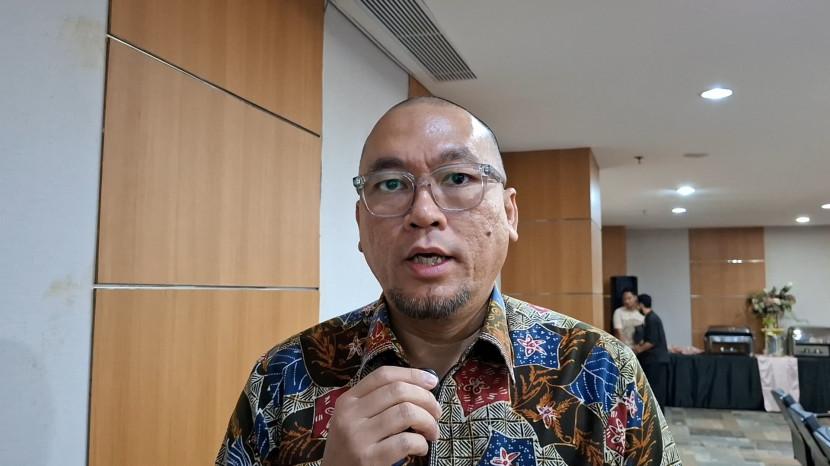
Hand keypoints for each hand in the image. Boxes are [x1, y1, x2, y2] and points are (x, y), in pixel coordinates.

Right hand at [320, 366, 441, 465]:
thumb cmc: (350, 449)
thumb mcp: (353, 420)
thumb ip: (376, 403)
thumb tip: (419, 387)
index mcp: (347, 400)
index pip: (383, 375)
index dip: (412, 374)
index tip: (432, 381)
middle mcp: (350, 415)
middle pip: (398, 390)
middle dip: (426, 399)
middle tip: (436, 412)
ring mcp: (358, 437)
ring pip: (406, 413)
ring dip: (428, 422)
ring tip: (432, 432)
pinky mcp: (368, 459)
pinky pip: (406, 441)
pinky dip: (421, 443)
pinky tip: (421, 448)